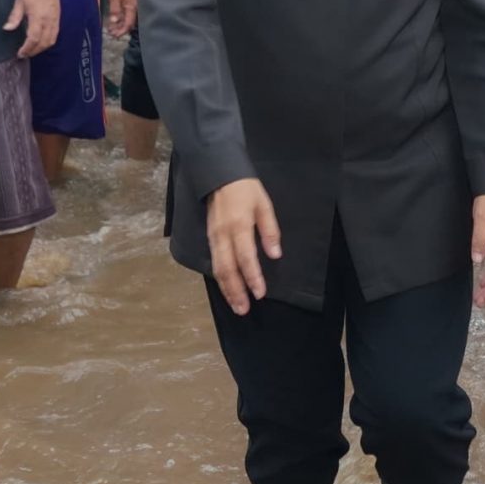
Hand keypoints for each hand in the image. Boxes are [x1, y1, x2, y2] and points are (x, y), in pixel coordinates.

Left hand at [6, 0, 61, 58]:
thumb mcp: (19, 2)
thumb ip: (14, 17)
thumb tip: (7, 29)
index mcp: (38, 17)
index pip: (33, 38)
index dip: (27, 48)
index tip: (20, 53)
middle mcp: (48, 21)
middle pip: (43, 43)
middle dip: (33, 51)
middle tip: (23, 54)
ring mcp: (55, 21)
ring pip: (50, 41)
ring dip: (41, 49)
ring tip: (31, 50)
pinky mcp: (58, 20)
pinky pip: (55, 36)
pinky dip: (47, 43)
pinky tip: (40, 43)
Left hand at [100, 0, 138, 42]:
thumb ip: (115, 10)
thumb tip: (114, 22)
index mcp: (132, 7)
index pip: (128, 23)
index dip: (122, 31)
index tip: (114, 35)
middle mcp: (134, 7)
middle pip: (129, 23)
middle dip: (121, 30)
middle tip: (112, 34)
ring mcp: (132, 4)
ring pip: (128, 18)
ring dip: (120, 25)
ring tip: (112, 29)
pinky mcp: (129, 1)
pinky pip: (126, 13)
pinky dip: (121, 18)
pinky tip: (115, 20)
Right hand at [205, 176, 281, 314]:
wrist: (219, 174)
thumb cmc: (245, 189)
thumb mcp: (264, 205)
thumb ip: (270, 231)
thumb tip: (274, 255)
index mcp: (239, 226)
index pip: (246, 258)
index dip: (253, 277)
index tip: (260, 293)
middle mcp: (223, 235)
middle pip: (227, 269)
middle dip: (235, 291)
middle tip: (243, 309)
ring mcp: (213, 237)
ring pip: (217, 268)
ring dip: (226, 289)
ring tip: (236, 305)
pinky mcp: (210, 238)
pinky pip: (213, 262)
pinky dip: (219, 278)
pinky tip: (226, 287)